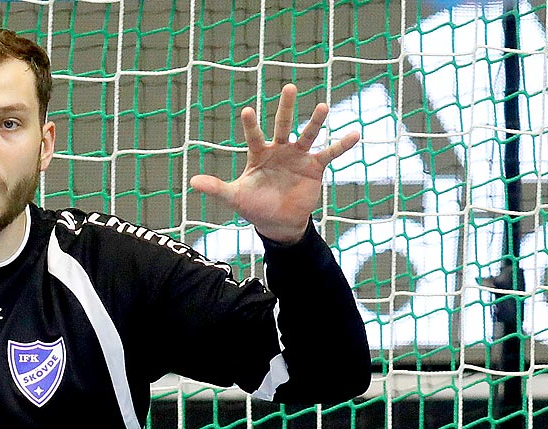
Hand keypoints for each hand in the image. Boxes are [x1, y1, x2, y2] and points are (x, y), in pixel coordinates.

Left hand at [189, 84, 358, 245]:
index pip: (254, 136)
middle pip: (283, 124)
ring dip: (315, 121)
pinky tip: (355, 134)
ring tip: (323, 106)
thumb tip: (192, 182)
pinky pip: (330, 153)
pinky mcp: (314, 167)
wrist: (278, 222)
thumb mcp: (234, 197)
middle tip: (289, 87)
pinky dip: (342, 145)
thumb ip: (216, 187)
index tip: (248, 110)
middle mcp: (280, 150)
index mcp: (259, 154)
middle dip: (285, 107)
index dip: (252, 125)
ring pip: (308, 134)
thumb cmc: (255, 206)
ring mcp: (298, 156)